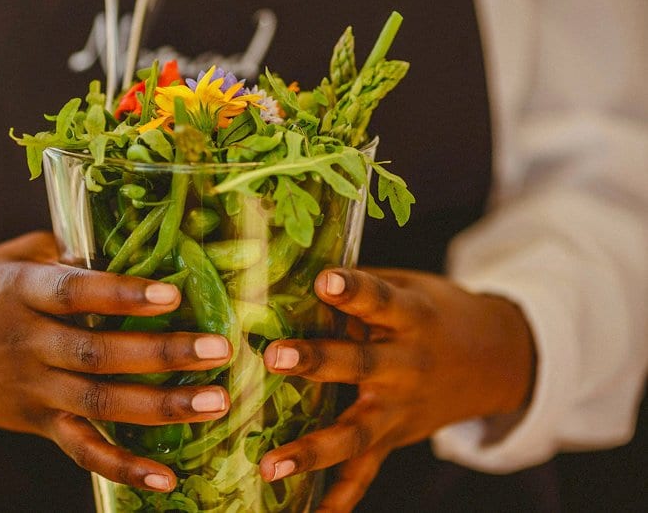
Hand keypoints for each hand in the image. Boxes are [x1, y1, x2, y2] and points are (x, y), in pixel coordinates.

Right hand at [0, 231, 232, 492]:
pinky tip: (167, 477)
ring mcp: (31, 390)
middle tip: (219, 349)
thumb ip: (60, 254)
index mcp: (18, 294)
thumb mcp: (7, 259)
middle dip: (162, 354)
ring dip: (161, 408)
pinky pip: (81, 451)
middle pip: (98, 354)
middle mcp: (26, 344)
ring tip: (216, 402)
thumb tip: (124, 245)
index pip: (72, 294)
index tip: (171, 293)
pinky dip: (123, 468)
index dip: (120, 295)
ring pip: (99, 404)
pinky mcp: (36, 423)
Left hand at [258, 267, 534, 510]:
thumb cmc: (434, 313)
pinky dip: (340, 498)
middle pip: (360, 365)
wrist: (494, 359)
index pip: (379, 299)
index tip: (326, 280)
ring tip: (271, 465)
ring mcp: (400, 409)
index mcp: (410, 317)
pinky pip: (365, 473)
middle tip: (275, 357)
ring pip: (356, 433)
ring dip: (313, 449)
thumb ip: (359, 289)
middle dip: (318, 362)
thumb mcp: (408, 288)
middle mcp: (406, 365)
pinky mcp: (395, 437)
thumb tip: (292, 274)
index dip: (353, 290)